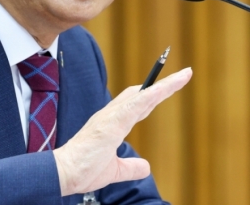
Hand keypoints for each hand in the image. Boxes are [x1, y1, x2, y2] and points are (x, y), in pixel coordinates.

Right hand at [53, 67, 191, 195]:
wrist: (64, 174)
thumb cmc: (83, 169)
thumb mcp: (114, 170)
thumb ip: (130, 167)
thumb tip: (146, 167)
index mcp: (114, 122)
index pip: (141, 104)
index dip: (156, 94)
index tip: (172, 85)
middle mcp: (113, 114)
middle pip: (144, 94)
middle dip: (165, 84)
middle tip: (185, 74)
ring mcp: (112, 116)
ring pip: (143, 95)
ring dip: (164, 85)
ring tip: (183, 76)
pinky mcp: (111, 123)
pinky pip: (135, 105)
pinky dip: (150, 95)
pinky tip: (164, 89)